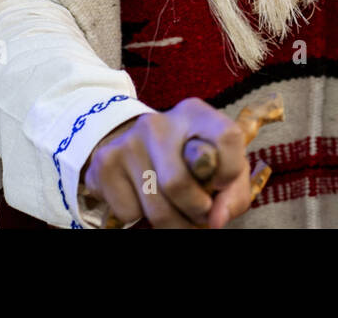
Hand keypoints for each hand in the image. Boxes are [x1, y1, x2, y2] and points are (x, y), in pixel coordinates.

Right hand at [82, 98, 251, 228]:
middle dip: (196, 212)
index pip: (226, 137)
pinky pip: (129, 213)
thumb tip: (216, 220)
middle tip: (200, 215)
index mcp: (194, 113)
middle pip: (179, 184)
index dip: (230, 170)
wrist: (134, 145)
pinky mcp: (104, 163)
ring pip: (155, 208)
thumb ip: (233, 193)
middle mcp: (157, 123)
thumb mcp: (219, 166)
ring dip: (174, 224)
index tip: (222, 184)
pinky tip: (145, 198)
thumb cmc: (189, 160)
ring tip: (179, 214)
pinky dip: (141, 218)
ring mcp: (127, 142)